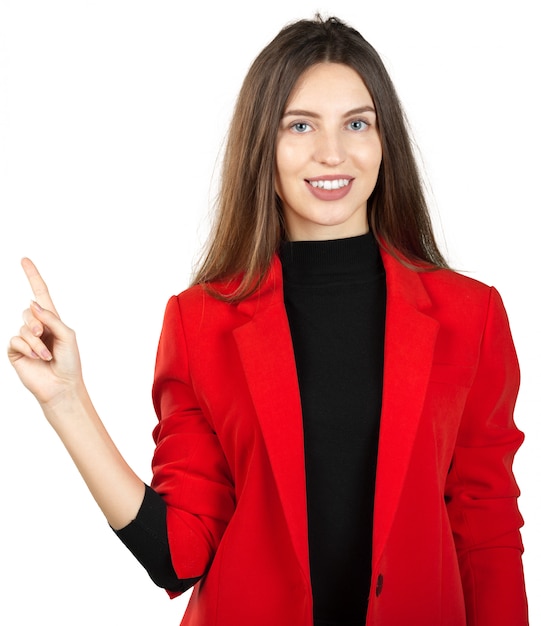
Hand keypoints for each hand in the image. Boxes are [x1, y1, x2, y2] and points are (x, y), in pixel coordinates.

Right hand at [8, 258, 83, 407]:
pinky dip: (28, 348)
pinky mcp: (15, 351)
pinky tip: (37, 358)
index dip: (32, 276)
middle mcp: (37, 326)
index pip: (40, 293)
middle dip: (37, 323)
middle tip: (45, 336)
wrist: (62, 386)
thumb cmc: (70, 362)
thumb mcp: (67, 336)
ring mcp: (25, 338)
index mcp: (51, 320)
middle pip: (28, 310)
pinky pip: (14, 339)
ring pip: (22, 327)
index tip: (24, 259)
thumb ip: (51, 318)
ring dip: (36, 341)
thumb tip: (32, 303)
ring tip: (46, 355)